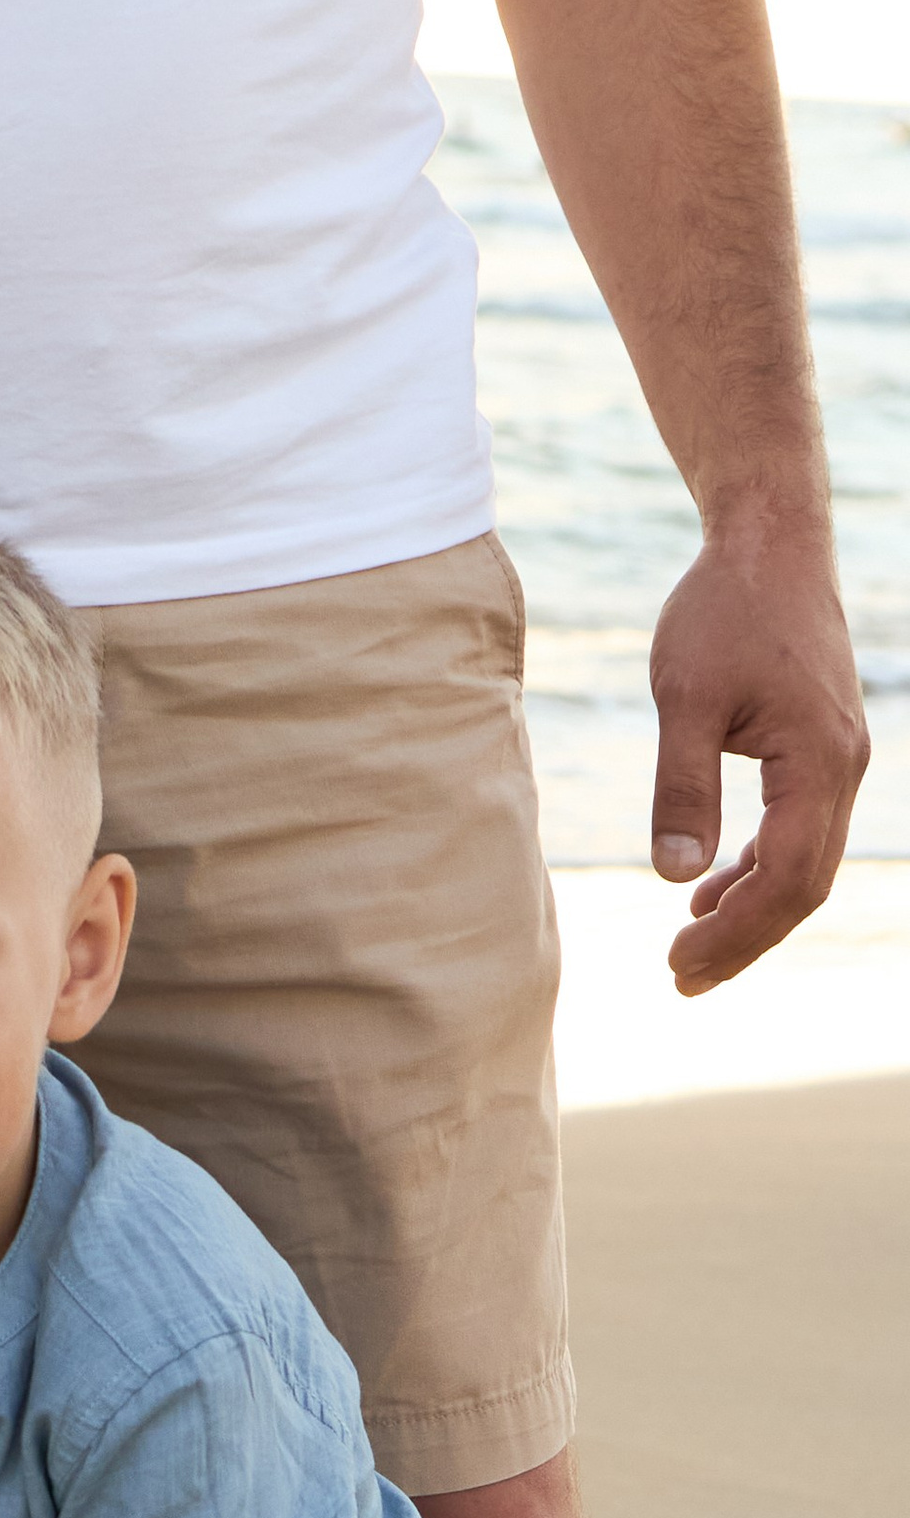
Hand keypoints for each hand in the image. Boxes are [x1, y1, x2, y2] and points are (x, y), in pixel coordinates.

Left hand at [648, 520, 867, 993]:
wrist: (769, 539)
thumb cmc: (724, 608)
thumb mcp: (685, 699)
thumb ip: (680, 789)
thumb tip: (674, 875)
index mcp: (817, 761)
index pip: (784, 879)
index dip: (734, 933)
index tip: (676, 963)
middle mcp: (843, 767)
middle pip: (803, 886)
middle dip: (744, 940)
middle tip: (679, 978)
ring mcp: (839, 758)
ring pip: (806, 864)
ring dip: (751, 911)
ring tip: (689, 948)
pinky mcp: (821, 747)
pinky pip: (800, 831)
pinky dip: (759, 868)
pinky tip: (710, 891)